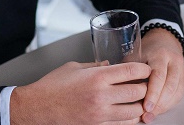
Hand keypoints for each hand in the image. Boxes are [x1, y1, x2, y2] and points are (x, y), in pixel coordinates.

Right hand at [10, 60, 150, 124]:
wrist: (36, 108)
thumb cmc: (52, 86)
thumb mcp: (75, 67)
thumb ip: (96, 65)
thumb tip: (111, 65)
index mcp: (98, 77)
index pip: (132, 71)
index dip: (144, 69)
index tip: (147, 69)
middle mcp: (101, 96)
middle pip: (138, 92)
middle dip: (145, 87)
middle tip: (145, 84)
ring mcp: (100, 114)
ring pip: (134, 112)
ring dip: (139, 105)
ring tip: (139, 100)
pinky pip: (121, 124)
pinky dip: (128, 119)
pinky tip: (128, 113)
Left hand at [138, 29, 183, 122]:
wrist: (164, 40)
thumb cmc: (146, 50)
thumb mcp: (135, 56)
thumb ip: (131, 73)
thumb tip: (123, 94)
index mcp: (160, 55)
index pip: (159, 76)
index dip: (152, 93)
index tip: (145, 107)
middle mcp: (174, 62)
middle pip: (170, 86)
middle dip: (159, 103)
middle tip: (147, 114)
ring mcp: (181, 69)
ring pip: (177, 91)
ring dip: (164, 106)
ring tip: (151, 115)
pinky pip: (180, 93)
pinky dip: (170, 104)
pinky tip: (159, 109)